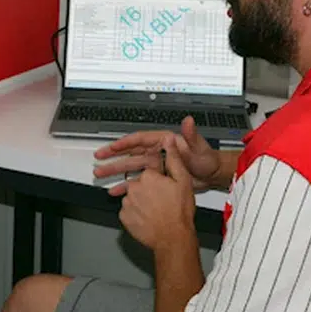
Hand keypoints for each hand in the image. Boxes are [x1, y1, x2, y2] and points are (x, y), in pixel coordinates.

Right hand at [94, 117, 219, 194]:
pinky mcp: (157, 178)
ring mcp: (156, 165)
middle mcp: (157, 152)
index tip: (111, 147)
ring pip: (131, 167)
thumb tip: (188, 121)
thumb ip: (191, 135)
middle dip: (113, 156)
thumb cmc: (206, 159)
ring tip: (100, 174)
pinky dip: (127, 185)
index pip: (139, 140)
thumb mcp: (198, 147)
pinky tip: (116, 189)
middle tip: (98, 159)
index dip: (124, 143)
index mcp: (163, 141)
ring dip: (116, 171)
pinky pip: (138, 180)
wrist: (212, 175)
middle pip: (130, 153)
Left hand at [110, 133, 196, 251]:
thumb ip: (174, 159)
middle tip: (161, 201)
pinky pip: (128, 211)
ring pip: (133, 197)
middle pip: (139, 183)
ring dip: (141, 201)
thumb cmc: (179, 213)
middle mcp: (134, 188)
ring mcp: (127, 203)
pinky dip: (135, 213)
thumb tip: (169, 142)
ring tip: (155, 211)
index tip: (165, 187)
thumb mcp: (183, 181)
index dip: (159, 179)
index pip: (150, 171)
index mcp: (148, 176)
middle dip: (149, 190)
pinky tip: (147, 217)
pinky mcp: (124, 216)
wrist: (173, 238)